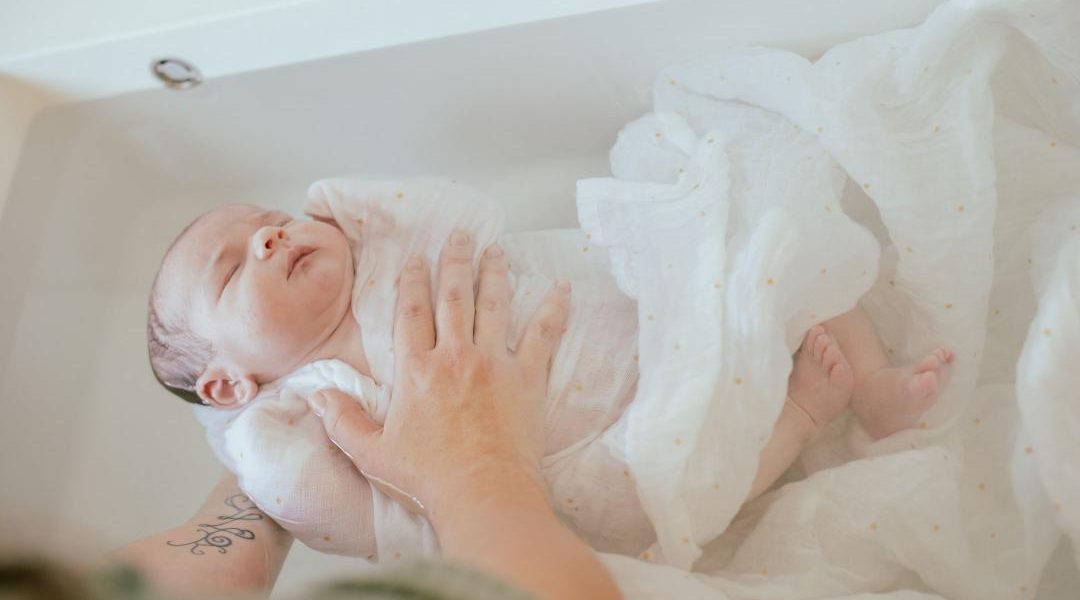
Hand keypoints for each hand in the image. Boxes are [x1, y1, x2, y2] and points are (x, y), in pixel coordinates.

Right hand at [309, 230, 569, 517]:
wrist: (483, 494)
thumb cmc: (429, 478)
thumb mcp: (372, 453)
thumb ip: (342, 421)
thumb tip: (315, 395)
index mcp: (416, 370)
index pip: (411, 312)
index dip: (412, 281)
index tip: (415, 259)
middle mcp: (455, 356)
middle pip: (454, 297)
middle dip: (455, 262)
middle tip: (461, 235)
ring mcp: (494, 364)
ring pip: (495, 305)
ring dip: (495, 274)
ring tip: (497, 249)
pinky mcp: (528, 378)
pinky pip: (543, 334)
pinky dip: (553, 308)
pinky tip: (562, 287)